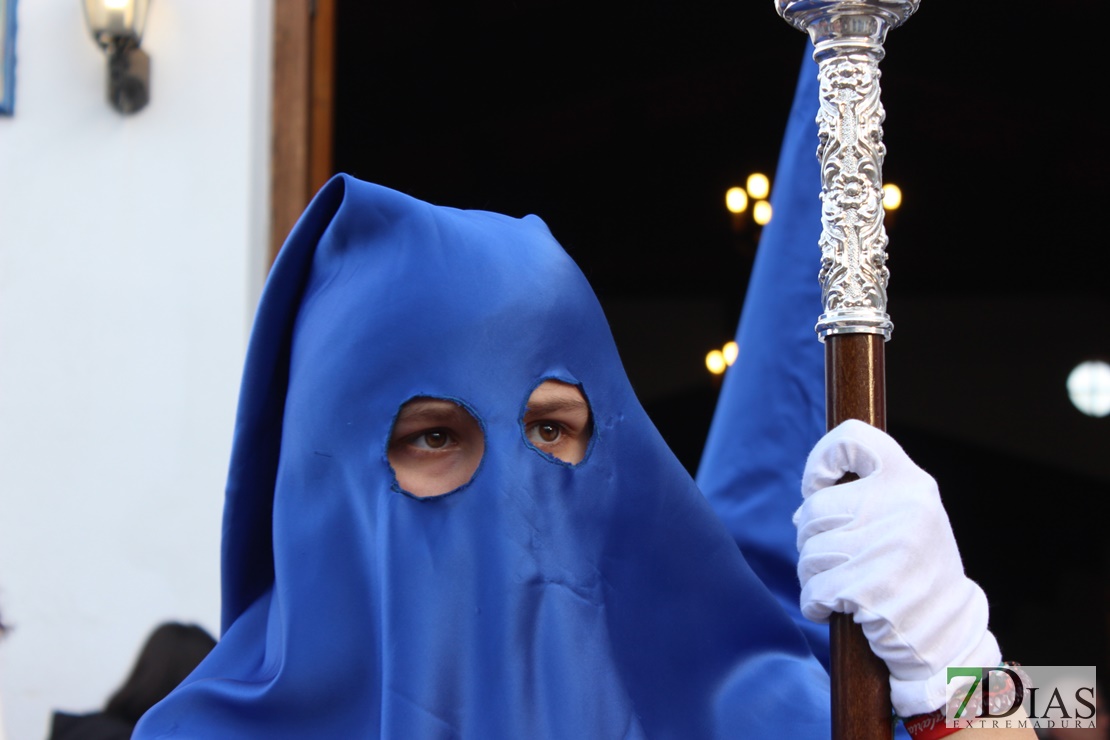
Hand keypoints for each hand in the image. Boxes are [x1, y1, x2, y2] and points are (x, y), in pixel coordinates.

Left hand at [793, 419, 1000, 716]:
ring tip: (837, 585)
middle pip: (815, 509)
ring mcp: (889, 548)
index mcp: (910, 482)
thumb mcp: (904, 517)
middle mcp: (903, 508)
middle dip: (811, 538)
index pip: (854, 438)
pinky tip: (830, 607)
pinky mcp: (873, 589)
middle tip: (832, 557)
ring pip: (809, 552)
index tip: (816, 486)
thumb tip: (808, 499)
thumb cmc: (913, 568)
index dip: (822, 458)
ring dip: (812, 574)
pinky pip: (814, 589)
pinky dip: (813, 602)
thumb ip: (864, 497)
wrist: (950, 631)